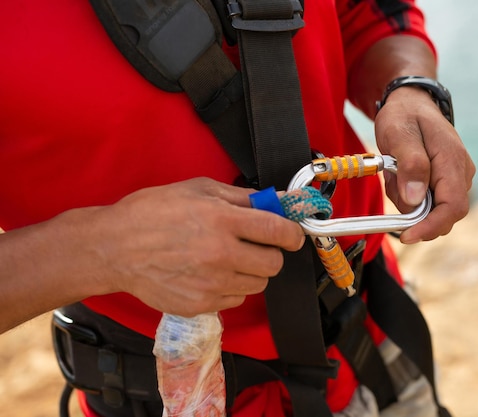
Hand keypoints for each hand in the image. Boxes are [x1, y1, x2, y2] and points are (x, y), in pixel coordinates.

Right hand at [87, 178, 304, 315]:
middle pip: (274, 263)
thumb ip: (243, 197)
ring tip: (229, 258)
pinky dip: (231, 287)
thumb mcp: (198, 189)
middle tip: (256, 244)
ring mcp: (210, 283)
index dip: (293, 233)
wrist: (114, 248)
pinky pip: (235, 299)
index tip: (292, 234)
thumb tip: (279, 200)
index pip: (278, 231)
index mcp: (222, 220)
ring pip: (258, 284)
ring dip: (252, 271)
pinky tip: (211, 273)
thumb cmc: (153, 212)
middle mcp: (220, 254)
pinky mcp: (200, 304)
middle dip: (271, 252)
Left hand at [374, 86, 474, 242]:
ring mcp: (455, 178)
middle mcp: (461, 173)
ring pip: (431, 209)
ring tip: (395, 170)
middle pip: (442, 214)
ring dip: (407, 200)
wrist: (410, 103)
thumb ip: (410, 166)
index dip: (431, 227)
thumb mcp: (399, 134)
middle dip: (413, 211)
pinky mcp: (445, 182)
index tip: (407, 236)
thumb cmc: (404, 116)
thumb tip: (416, 200)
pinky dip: (408, 195)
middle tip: (392, 182)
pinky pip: (426, 201)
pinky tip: (400, 174)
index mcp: (453, 161)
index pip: (453, 208)